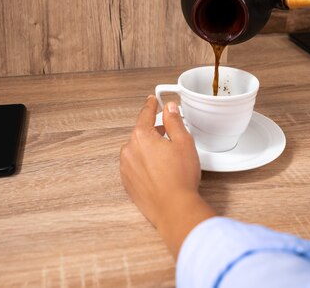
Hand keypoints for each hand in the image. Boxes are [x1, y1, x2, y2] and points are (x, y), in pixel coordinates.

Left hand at [120, 96, 215, 258]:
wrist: (174, 208)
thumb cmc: (180, 178)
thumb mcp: (183, 142)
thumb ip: (174, 121)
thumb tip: (169, 108)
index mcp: (141, 136)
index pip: (145, 114)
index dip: (151, 105)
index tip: (152, 100)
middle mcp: (129, 150)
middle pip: (141, 133)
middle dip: (154, 132)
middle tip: (170, 136)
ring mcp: (126, 168)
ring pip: (137, 151)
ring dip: (149, 150)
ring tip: (167, 159)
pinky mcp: (127, 183)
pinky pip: (135, 167)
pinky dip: (145, 165)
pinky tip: (159, 172)